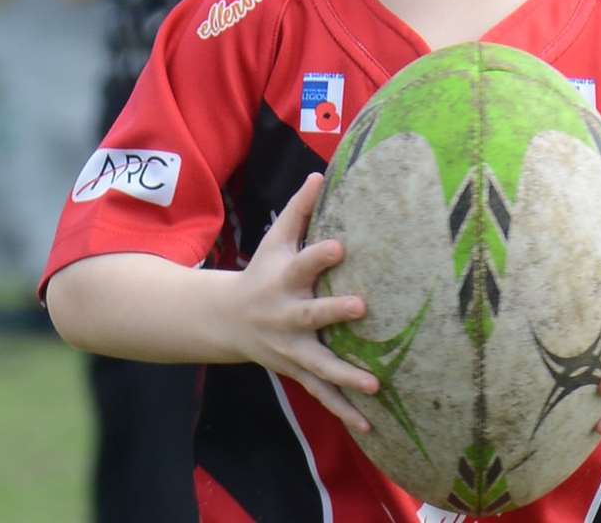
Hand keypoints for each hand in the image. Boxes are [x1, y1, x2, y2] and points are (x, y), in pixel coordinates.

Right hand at [227, 173, 377, 432]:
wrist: (226, 321)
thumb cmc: (262, 272)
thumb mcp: (275, 240)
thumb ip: (299, 210)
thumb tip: (320, 172)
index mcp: (284, 280)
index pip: (303, 263)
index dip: (321, 255)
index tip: (342, 246)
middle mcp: (287, 316)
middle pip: (312, 315)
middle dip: (334, 313)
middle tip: (362, 308)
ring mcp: (291, 348)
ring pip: (319, 364)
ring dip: (346, 376)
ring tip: (374, 385)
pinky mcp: (297, 371)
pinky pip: (322, 394)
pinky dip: (344, 412)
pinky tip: (369, 427)